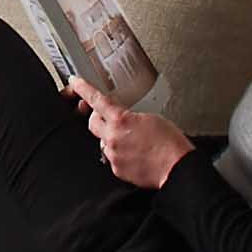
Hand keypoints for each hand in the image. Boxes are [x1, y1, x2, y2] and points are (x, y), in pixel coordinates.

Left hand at [74, 82, 192, 190]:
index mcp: (121, 120)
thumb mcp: (151, 118)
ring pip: (104, 141)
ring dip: (113, 138)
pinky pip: (112, 158)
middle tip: (111, 118)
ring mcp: (113, 155)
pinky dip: (121, 154)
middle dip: (99, 117)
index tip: (74, 82)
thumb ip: (131, 116)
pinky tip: (136, 155)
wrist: (176, 167)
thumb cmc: (170, 143)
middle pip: (93, 122)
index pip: (96, 99)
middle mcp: (112, 137)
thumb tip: (124, 120)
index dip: (82, 89)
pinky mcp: (116, 169)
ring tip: (134, 142)